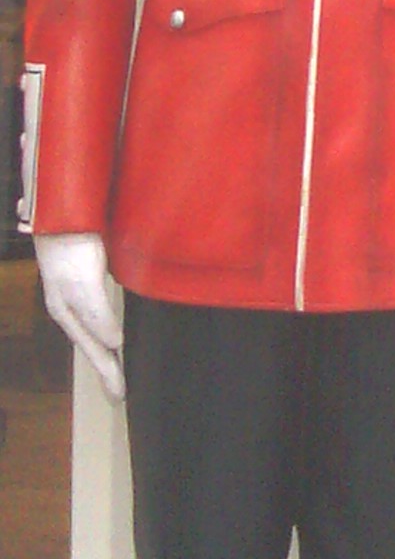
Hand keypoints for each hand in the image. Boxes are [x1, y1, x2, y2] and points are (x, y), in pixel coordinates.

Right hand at [35, 233, 123, 399]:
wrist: (62, 210)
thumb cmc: (70, 247)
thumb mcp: (84, 284)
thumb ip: (98, 315)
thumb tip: (114, 343)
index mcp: (67, 313)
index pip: (92, 349)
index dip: (107, 371)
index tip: (120, 393)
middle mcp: (71, 307)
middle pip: (92, 345)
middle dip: (106, 369)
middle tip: (120, 393)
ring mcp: (78, 292)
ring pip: (95, 330)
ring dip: (107, 351)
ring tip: (117, 371)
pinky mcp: (88, 276)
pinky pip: (99, 312)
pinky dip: (108, 327)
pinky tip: (115, 330)